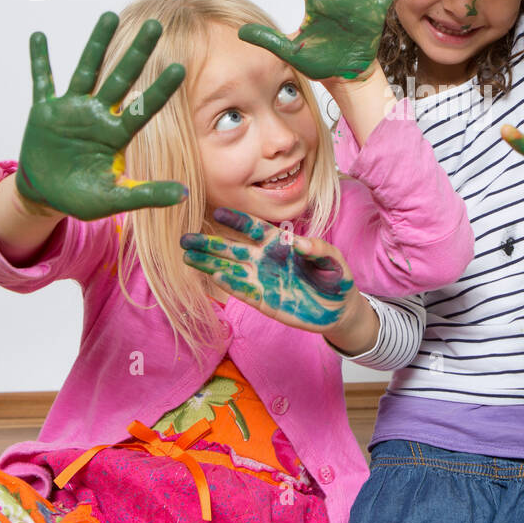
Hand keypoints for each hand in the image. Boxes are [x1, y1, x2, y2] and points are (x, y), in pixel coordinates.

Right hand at [17, 12, 188, 220]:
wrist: (47, 196)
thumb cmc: (82, 198)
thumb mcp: (114, 199)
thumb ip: (145, 194)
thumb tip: (184, 194)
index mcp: (117, 135)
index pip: (144, 108)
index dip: (160, 89)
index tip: (180, 68)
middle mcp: (98, 115)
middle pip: (121, 78)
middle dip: (137, 53)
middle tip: (156, 26)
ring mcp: (72, 110)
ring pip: (87, 70)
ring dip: (97, 43)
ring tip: (110, 15)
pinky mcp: (44, 111)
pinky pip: (41, 81)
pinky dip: (39, 60)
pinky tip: (38, 36)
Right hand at [181, 207, 355, 330]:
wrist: (339, 308)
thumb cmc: (335, 277)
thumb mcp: (334, 260)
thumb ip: (318, 249)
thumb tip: (299, 243)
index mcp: (280, 243)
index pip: (254, 229)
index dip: (236, 221)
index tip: (218, 213)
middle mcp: (265, 259)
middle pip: (233, 249)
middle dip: (209, 243)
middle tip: (185, 238)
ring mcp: (262, 280)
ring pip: (230, 270)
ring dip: (209, 264)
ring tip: (186, 257)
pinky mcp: (263, 301)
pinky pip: (242, 290)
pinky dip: (227, 284)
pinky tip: (210, 276)